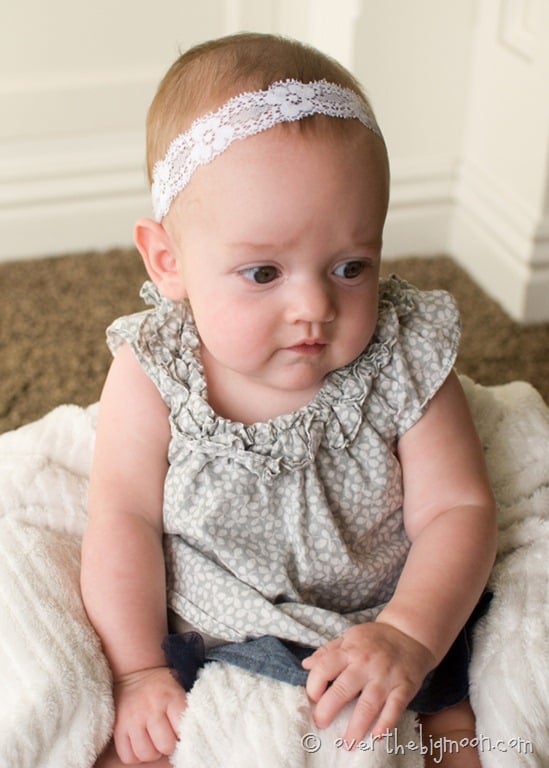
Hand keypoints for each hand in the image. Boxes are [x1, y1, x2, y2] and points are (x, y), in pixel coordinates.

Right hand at [112, 666, 186, 763]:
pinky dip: (135, 756)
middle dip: (168, 746)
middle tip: (167, 738)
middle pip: (165, 745)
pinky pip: (128, 756)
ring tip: (153, 742)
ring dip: (152, 753)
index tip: (181, 733)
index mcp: (171, 696)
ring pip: (146, 754)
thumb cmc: (162, 685)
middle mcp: (151, 708)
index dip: (183, 736)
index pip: (182, 730)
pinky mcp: (119, 727)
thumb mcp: (179, 687)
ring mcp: (133, 718)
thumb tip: (196, 732)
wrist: (135, 672)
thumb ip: (186, 708)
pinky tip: (140, 744)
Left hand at [302, 622, 434, 741]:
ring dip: (356, 727)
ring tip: (347, 743)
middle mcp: (366, 664)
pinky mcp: (404, 686)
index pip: (325, 667)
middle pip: (343, 689)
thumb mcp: (349, 637)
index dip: (314, 685)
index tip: (312, 698)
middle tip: (321, 724)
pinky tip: (376, 736)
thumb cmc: (375, 638)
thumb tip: (306, 664)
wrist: (410, 633)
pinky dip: (386, 723)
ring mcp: (386, 676)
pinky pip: (395, 708)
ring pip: (368, 704)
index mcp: (349, 651)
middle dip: (328, 709)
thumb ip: (327, 651)